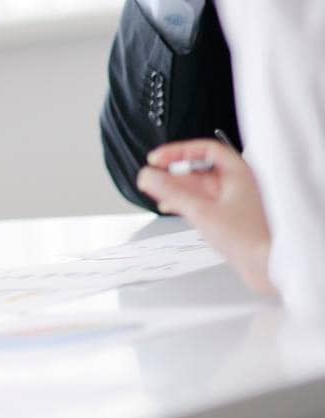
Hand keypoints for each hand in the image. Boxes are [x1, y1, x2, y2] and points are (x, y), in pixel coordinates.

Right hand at [138, 139, 273, 294]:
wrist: (268, 267)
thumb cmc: (250, 240)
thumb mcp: (202, 212)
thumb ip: (171, 192)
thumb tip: (149, 176)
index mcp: (239, 174)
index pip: (205, 150)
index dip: (179, 152)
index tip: (159, 159)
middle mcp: (238, 184)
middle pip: (199, 169)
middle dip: (173, 172)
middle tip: (152, 175)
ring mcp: (234, 200)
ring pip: (199, 187)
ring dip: (176, 188)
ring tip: (155, 191)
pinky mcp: (229, 216)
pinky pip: (202, 201)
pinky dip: (185, 202)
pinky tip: (170, 206)